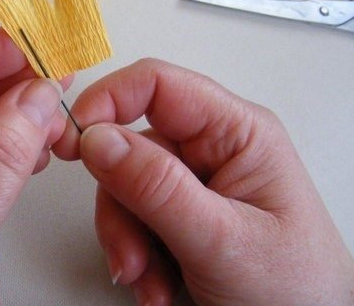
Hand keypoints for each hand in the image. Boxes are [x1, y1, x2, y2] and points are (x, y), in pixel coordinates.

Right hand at [54, 59, 353, 305]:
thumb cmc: (296, 292)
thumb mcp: (222, 241)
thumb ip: (157, 188)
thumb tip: (98, 139)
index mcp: (238, 132)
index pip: (159, 86)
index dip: (110, 101)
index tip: (75, 138)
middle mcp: (214, 149)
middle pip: (131, 145)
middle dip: (121, 204)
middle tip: (128, 252)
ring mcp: (196, 182)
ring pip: (125, 186)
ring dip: (126, 238)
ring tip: (149, 280)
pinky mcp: (181, 212)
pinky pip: (133, 216)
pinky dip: (134, 253)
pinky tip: (157, 283)